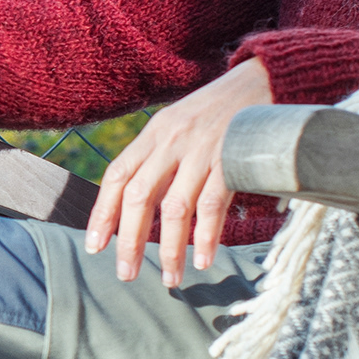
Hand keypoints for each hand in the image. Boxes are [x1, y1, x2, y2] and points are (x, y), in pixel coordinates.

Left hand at [85, 57, 277, 285]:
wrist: (264, 81)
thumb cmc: (218, 110)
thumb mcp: (179, 124)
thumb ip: (158, 157)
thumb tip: (137, 204)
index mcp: (154, 132)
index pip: (116, 175)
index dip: (102, 212)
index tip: (95, 245)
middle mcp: (172, 140)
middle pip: (139, 197)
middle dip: (129, 240)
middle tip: (125, 273)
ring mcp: (202, 151)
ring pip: (175, 209)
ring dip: (169, 249)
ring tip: (170, 278)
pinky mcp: (231, 160)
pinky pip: (212, 206)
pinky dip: (206, 237)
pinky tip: (203, 260)